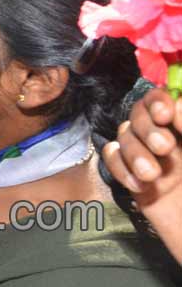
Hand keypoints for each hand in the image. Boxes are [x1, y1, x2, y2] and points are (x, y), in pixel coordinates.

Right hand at [102, 89, 181, 259]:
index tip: (165, 115)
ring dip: (135, 153)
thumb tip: (177, 103)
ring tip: (153, 175)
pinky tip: (140, 186)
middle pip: (137, 114)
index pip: (161, 100)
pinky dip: (121, 170)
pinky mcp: (130, 178)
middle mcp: (164, 138)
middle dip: (147, 128)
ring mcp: (146, 157)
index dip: (157, 101)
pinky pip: (111, 160)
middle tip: (165, 148)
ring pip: (123, 137)